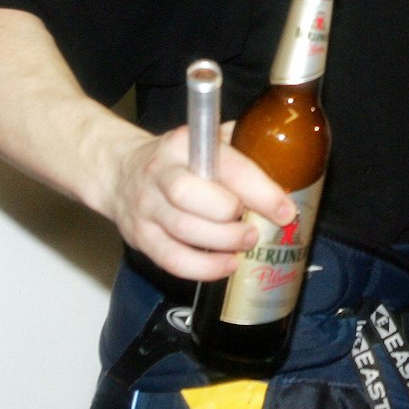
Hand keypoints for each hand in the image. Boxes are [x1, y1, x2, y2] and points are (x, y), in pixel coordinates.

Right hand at [100, 121, 295, 281]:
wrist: (120, 172)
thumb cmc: (179, 159)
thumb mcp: (206, 140)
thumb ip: (241, 146)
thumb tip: (288, 163)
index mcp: (184, 143)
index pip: (226, 166)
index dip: (259, 190)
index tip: (285, 210)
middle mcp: (160, 172)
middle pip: (190, 196)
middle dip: (229, 218)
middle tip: (253, 229)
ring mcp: (147, 206)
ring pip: (182, 230)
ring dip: (221, 243)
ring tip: (245, 245)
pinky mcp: (140, 237)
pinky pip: (171, 259)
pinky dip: (202, 269)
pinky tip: (227, 266)